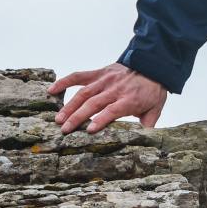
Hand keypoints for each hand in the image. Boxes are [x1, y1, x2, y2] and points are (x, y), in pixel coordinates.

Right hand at [47, 63, 167, 134]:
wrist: (153, 65)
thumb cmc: (152, 90)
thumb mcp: (155, 109)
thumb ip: (147, 125)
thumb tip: (143, 142)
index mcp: (129, 99)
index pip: (112, 110)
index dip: (100, 120)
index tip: (88, 131)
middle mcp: (115, 89)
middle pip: (94, 103)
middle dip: (77, 117)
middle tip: (64, 130)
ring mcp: (105, 80)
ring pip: (84, 93)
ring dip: (69, 106)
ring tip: (58, 119)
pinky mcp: (99, 73)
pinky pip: (80, 76)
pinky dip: (65, 82)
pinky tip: (52, 90)